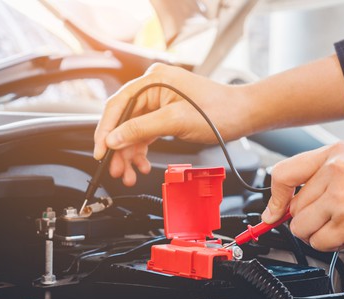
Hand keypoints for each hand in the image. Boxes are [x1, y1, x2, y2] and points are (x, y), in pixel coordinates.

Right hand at [94, 63, 250, 185]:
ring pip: (132, 131)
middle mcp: (152, 87)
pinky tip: (142, 165)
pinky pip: (144, 133)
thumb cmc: (218, 111)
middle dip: (118, 149)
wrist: (243, 115)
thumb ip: (141, 129)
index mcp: (153, 80)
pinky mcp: (164, 113)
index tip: (100, 152)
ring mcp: (158, 100)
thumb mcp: (175, 121)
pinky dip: (141, 151)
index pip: (118, 105)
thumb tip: (114, 139)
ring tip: (129, 174)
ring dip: (129, 154)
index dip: (105, 130)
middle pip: (123, 121)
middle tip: (116, 170)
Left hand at [262, 141, 343, 250]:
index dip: (276, 198)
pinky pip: (319, 242)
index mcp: (336, 153)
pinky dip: (332, 245)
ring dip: (318, 234)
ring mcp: (341, 196)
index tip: (273, 212)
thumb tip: (287, 202)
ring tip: (343, 226)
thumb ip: (323, 177)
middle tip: (332, 219)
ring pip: (302, 227)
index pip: (284, 173)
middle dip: (308, 220)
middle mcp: (335, 171)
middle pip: (293, 208)